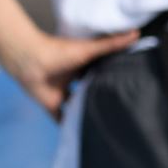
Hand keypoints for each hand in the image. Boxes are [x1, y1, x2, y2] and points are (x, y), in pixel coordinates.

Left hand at [0, 27, 136, 118]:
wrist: (30, 62)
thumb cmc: (59, 52)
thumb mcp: (89, 49)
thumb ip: (111, 44)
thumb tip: (136, 34)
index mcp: (82, 64)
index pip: (100, 71)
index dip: (111, 75)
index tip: (128, 82)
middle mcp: (73, 79)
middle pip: (88, 87)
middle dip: (99, 94)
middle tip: (118, 104)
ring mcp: (62, 92)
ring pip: (76, 103)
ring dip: (85, 109)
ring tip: (104, 119)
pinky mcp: (51, 104)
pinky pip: (59, 117)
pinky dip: (66, 124)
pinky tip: (79, 133)